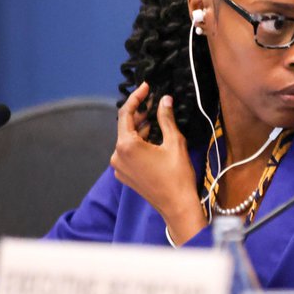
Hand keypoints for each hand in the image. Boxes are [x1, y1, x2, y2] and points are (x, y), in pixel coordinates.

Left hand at [111, 82, 204, 240]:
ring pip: (127, 139)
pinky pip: (128, 152)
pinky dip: (139, 142)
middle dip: (140, 112)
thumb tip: (164, 100)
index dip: (136, 98)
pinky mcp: (124, 175)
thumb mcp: (174, 143)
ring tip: (156, 118)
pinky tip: (153, 137)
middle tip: (154, 101)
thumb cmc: (177, 176)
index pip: (126, 113)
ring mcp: (119, 167)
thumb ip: (166, 119)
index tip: (146, 87)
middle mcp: (117, 155)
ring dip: (140, 128)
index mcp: (126, 145)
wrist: (176, 206)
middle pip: (125, 126)